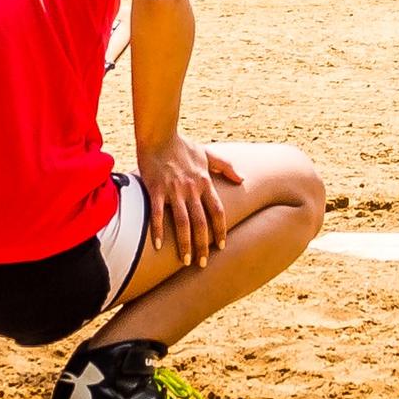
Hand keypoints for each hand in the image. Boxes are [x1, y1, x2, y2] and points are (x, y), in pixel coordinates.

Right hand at [136, 130, 239, 269]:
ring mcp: (174, 190)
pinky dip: (158, 230)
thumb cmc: (182, 146)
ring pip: (182, 222)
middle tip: (203, 264)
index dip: (220, 230)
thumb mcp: (208, 154)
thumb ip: (225, 167)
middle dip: (204, 244)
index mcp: (205, 182)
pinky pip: (157, 214)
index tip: (221, 246)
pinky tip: (158, 246)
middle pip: (201, 222)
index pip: (217, 211)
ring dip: (185, 243)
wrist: (159, 134)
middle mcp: (192, 188)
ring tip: (186, 261)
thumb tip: (242, 180)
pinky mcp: (156, 189)